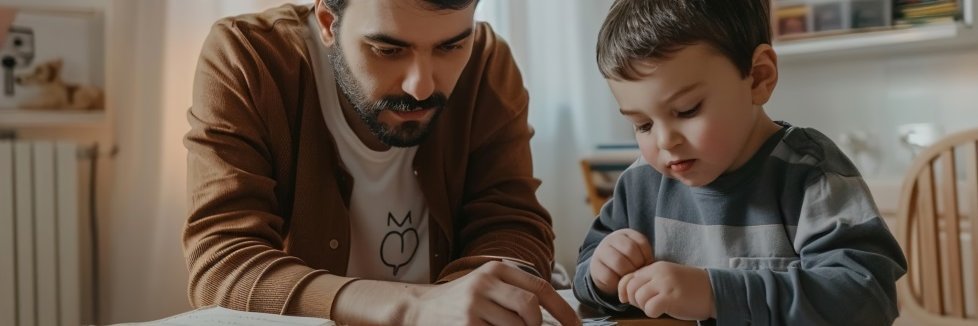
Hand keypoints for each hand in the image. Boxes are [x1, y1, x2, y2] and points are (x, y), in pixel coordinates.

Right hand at [406, 261, 580, 325]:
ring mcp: (474, 305)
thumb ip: (516, 293)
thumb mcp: (487, 286)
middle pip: (530, 307)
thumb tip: (554, 318)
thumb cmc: (461, 302)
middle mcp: (485, 282)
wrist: (418, 309)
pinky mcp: (467, 325)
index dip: (563, 311)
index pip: (540, 287)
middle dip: (536, 325)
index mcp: (496, 269)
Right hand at [588, 229, 652, 297]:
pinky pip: (609, 276)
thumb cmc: (628, 262)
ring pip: (619, 262)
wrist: (605, 269)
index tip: (646, 265)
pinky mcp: (595, 267)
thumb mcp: (638, 255)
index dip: (647, 257)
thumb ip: (645, 256)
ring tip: (629, 278)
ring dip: (627, 273)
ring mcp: (601, 251)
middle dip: (637, 265)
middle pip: (630, 249)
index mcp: (626, 233)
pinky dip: (617, 282)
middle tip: (637, 273)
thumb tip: (652, 266)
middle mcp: (611, 239)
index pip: (641, 242)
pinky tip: (619, 282)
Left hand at [617, 261, 714, 320]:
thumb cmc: (689, 288)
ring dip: (644, 307)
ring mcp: (665, 284)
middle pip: (630, 287)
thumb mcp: (666, 278)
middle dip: (633, 300)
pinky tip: (663, 311)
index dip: (623, 290)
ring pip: (638, 297)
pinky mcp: (671, 297)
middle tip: (647, 304)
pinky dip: (653, 313)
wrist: (714, 291)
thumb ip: (648, 281)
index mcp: (655, 267)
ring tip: (657, 306)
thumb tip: (626, 293)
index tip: (627, 299)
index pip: (627, 276)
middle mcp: (658, 273)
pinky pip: (650, 308)